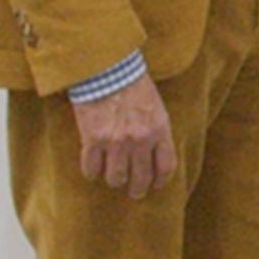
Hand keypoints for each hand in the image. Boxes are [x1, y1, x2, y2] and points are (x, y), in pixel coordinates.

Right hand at [72, 74, 178, 197]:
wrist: (105, 67)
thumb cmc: (132, 83)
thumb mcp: (155, 105)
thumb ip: (157, 130)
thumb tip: (154, 155)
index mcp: (159, 130)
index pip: (166, 167)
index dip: (160, 181)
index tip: (155, 184)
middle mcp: (140, 139)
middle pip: (141, 179)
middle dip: (138, 189)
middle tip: (134, 191)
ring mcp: (115, 141)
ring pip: (116, 179)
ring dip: (114, 180)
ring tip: (112, 177)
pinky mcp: (92, 139)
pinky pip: (92, 169)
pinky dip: (91, 172)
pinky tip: (93, 168)